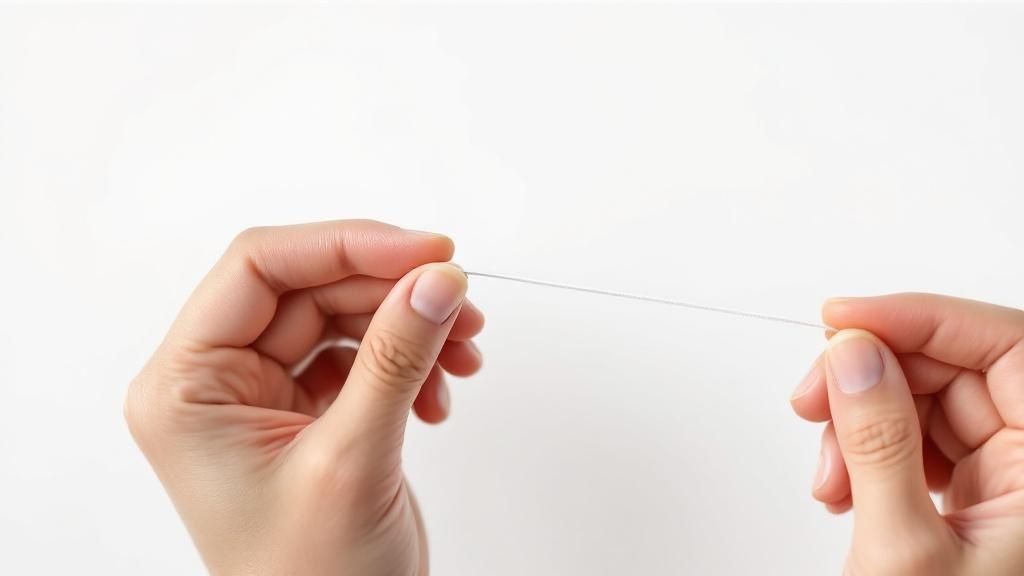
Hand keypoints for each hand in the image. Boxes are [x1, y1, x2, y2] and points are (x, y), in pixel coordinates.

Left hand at [124, 220, 484, 575]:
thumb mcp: (351, 460)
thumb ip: (395, 358)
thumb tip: (436, 279)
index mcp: (186, 388)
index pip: (259, 267)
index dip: (346, 244)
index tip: (425, 250)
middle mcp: (217, 383)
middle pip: (310, 287)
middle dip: (392, 291)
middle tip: (460, 301)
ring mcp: (264, 396)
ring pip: (343, 316)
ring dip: (410, 326)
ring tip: (463, 354)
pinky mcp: (307, 411)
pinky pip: (362, 355)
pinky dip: (410, 363)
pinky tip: (438, 398)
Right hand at [791, 294, 1023, 574]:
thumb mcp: (902, 552)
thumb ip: (878, 443)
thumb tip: (854, 357)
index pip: (1008, 347)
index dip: (922, 317)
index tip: (845, 318)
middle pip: (955, 370)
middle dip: (872, 377)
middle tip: (812, 396)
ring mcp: (1008, 486)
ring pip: (925, 403)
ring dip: (857, 423)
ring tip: (828, 473)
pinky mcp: (971, 502)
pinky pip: (914, 442)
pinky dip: (865, 453)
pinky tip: (843, 485)